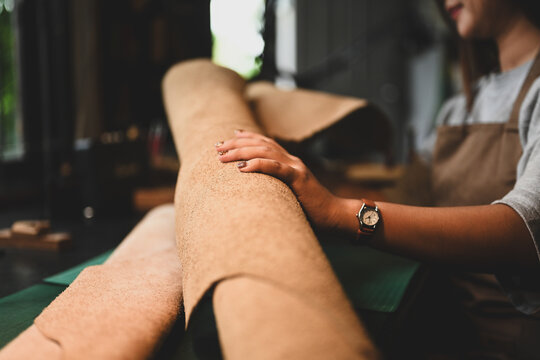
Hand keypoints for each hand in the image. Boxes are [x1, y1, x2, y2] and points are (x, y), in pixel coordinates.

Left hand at [216, 130, 346, 230]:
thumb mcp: (290, 195)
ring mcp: (296, 168)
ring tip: (223, 157)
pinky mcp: (299, 179)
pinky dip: (258, 165)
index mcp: (290, 162)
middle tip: (217, 147)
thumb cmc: (311, 211)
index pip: (265, 143)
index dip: (247, 137)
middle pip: (260, 144)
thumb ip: (276, 188)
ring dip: (241, 152)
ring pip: (265, 152)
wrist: (334, 216)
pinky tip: (242, 167)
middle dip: (236, 144)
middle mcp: (292, 160)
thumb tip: (256, 192)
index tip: (229, 137)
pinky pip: (275, 168)